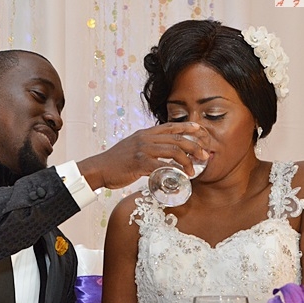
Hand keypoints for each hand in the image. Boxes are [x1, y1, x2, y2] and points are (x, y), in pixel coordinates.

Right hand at [77, 122, 209, 189]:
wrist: (99, 168)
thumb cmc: (116, 162)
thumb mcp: (133, 147)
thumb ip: (147, 148)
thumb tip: (161, 156)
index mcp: (145, 133)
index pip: (170, 126)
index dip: (187, 127)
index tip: (200, 129)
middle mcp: (145, 138)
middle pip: (176, 138)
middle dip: (194, 146)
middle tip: (204, 155)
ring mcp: (142, 149)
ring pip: (173, 151)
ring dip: (187, 161)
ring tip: (193, 170)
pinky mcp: (139, 163)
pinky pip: (163, 165)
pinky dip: (175, 171)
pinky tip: (181, 176)